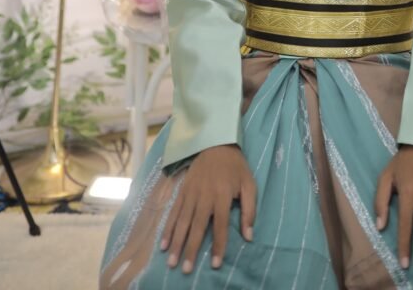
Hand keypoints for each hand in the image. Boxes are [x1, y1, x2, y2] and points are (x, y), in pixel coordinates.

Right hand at [161, 145, 255, 273]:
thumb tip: (249, 236)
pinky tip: (163, 243)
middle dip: (190, 248)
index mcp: (223, 195)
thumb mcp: (249, 184)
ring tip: (171, 261)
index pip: (220, 225)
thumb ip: (249, 210)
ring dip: (176, 242)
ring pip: (182, 221)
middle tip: (185, 269)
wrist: (216, 143)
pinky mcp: (182, 190)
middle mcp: (205, 196)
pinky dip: (168, 228)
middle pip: (197, 226)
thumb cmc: (235, 167)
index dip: (218, 245)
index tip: (215, 264)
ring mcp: (191, 193)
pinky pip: (174, 212)